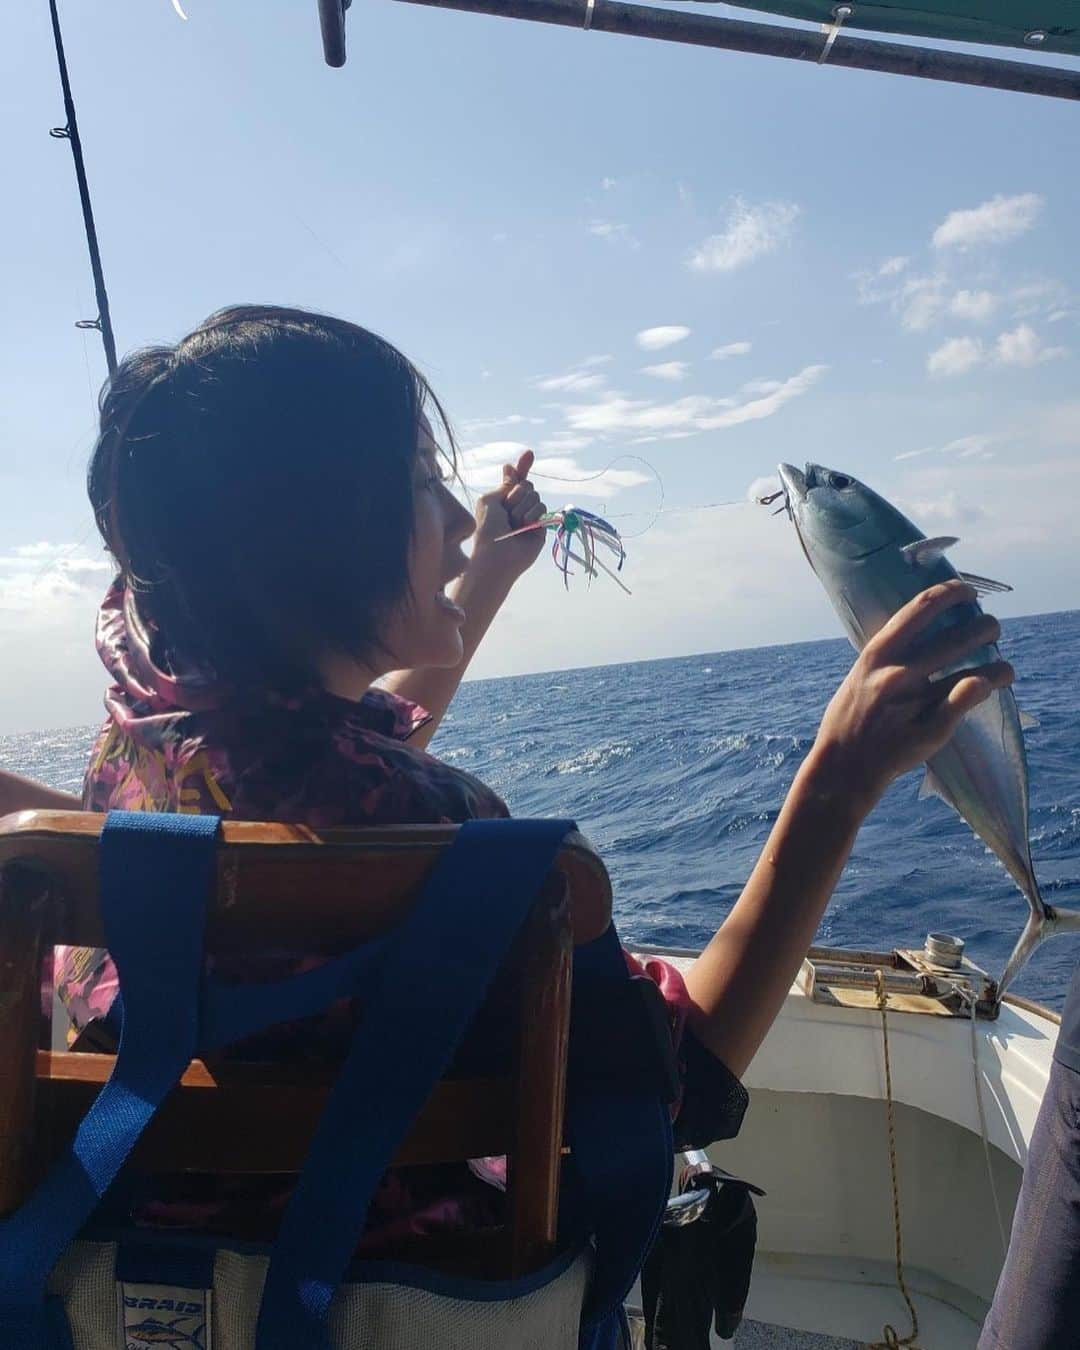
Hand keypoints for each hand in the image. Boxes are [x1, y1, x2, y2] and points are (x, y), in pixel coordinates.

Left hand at [470, 450, 548, 580]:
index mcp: (502, 500)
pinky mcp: (540, 526)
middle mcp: (517, 507)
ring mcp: (529, 516)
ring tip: (513, 523)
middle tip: (506, 510)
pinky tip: (524, 526)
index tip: (529, 454)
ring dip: (522, 506)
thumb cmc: (487, 528)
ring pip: (535, 495)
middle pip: (527, 485)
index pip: (516, 480)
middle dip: (516, 493)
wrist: (497, 554)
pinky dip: (532, 514)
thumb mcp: (490, 500)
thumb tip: (509, 466)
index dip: (522, 467)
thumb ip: (505, 484)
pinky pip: (542, 508)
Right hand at [806, 580, 1013, 815]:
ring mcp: (916, 701)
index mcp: (876, 655)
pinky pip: (968, 699)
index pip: (921, 608)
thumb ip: (888, 654)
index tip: (967, 592)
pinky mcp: (932, 728)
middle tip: (992, 629)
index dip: (952, 592)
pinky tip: (994, 683)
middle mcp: (897, 674)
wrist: (842, 767)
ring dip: (999, 663)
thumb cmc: (851, 718)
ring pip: (973, 671)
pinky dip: (987, 686)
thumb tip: (919, 629)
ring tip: (1004, 666)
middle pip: (957, 636)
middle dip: (986, 627)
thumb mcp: (859, 675)